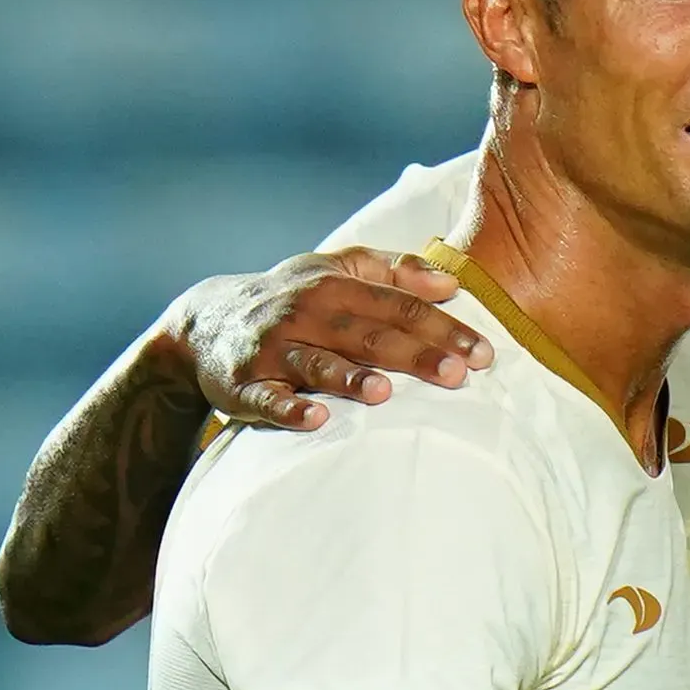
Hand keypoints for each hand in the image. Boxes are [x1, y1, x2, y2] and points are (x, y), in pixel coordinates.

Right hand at [171, 249, 491, 431]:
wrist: (205, 321)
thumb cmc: (291, 298)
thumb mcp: (336, 269)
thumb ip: (394, 270)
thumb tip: (452, 283)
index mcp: (335, 286)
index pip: (399, 306)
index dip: (443, 329)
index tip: (484, 354)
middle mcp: (305, 313)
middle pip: (367, 333)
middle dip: (413, 354)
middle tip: (456, 376)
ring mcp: (273, 350)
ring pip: (316, 363)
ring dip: (349, 377)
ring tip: (383, 392)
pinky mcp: (243, 384)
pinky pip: (267, 398)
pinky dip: (288, 408)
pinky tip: (314, 419)